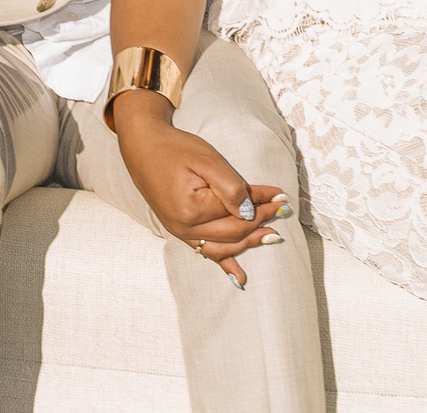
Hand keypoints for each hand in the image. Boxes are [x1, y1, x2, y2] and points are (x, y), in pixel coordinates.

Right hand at [111, 94, 294, 287]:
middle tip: (282, 209)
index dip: (262, 202)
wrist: (144, 148)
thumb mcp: (207, 159)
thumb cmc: (176, 149)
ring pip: (224, 247)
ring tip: (273, 236)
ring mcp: (181, 233)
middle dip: (261, 221)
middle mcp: (185, 228)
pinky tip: (240, 278)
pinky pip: (206, 253)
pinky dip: (224, 265)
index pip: (237, 211)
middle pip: (234, 232)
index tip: (280, 195)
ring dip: (250, 243)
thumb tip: (250, 212)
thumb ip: (230, 187)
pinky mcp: (180, 232)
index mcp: (192, 209)